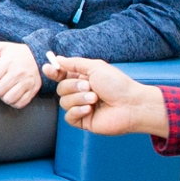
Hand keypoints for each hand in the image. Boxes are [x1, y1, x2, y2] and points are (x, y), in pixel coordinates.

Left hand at [0, 41, 41, 106]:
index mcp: (8, 62)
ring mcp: (27, 83)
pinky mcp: (33, 91)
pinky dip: (14, 102)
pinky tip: (14, 94)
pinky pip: (19, 104)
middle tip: (0, 83)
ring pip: (8, 99)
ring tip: (6, 89)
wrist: (39, 56)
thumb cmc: (16, 53)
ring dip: (4, 96)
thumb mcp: (0, 47)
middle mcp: (18, 72)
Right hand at [46, 55, 167, 136]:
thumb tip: (58, 59)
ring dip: (79, 99)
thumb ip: (74, 63)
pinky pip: (69, 117)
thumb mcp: (96, 67)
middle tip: (90, 87)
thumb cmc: (118, 85)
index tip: (49, 69)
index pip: (62, 75)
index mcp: (83, 78)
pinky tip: (89, 110)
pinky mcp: (83, 121)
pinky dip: (77, 111)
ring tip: (95, 99)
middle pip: (60, 88)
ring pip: (64, 102)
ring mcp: (81, 107)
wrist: (131, 105)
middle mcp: (80, 92)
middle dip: (73, 87)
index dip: (54, 72)